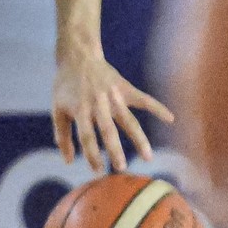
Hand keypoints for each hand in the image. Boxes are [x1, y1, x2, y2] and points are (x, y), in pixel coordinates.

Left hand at [52, 52, 173, 172]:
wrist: (78, 57)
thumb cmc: (66, 86)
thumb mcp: (57, 108)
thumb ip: (62, 135)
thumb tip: (68, 161)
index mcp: (80, 109)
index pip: (86, 136)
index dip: (91, 154)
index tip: (98, 170)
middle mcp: (98, 104)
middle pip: (108, 130)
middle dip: (115, 150)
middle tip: (121, 168)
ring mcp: (113, 96)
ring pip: (128, 120)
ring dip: (138, 139)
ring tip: (148, 157)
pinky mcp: (125, 88)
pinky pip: (144, 99)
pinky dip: (157, 107)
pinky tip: (170, 119)